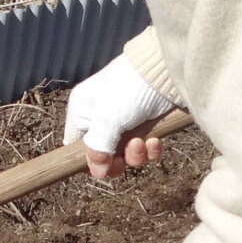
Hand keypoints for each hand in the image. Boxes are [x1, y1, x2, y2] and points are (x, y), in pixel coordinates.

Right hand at [63, 56, 172, 181]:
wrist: (165, 70)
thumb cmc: (128, 90)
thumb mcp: (107, 121)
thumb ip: (98, 149)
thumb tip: (96, 172)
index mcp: (82, 112)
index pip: (76, 146)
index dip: (88, 161)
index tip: (102, 167)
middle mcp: (100, 118)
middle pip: (103, 155)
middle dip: (116, 160)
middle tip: (124, 159)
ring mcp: (125, 121)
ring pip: (126, 153)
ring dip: (135, 155)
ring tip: (142, 143)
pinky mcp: (147, 124)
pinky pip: (144, 147)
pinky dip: (150, 149)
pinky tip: (156, 141)